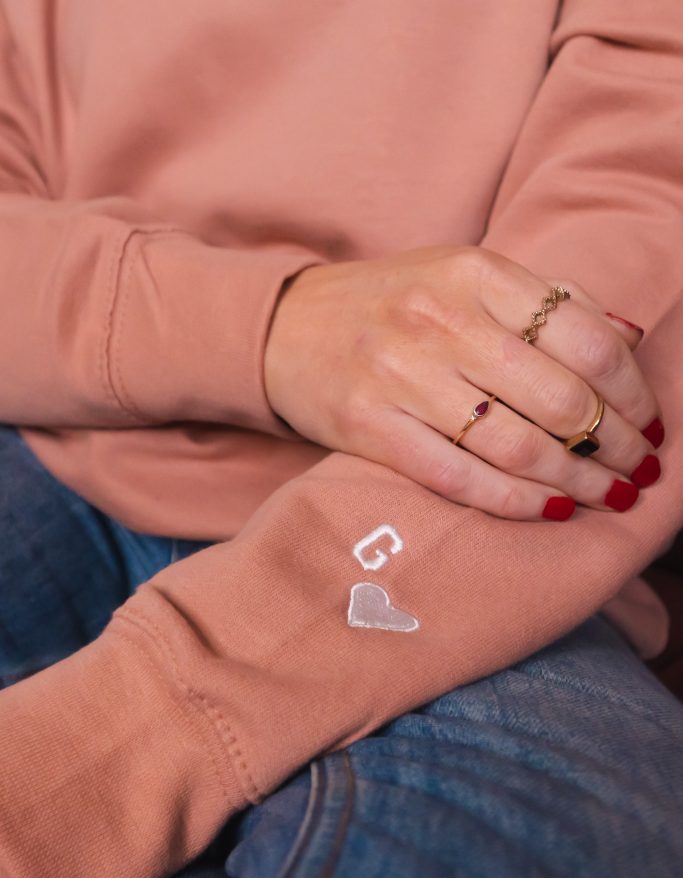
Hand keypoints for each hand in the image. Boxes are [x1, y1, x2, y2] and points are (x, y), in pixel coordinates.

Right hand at [264, 245, 661, 519]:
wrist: (288, 327)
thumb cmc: (392, 304)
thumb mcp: (465, 276)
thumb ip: (544, 301)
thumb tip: (628, 338)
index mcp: (475, 273)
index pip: (586, 338)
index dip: (632, 392)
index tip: (650, 425)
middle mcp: (439, 320)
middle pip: (559, 399)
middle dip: (614, 446)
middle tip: (637, 472)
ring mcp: (400, 376)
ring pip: (515, 444)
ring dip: (576, 480)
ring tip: (607, 496)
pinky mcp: (369, 428)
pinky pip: (459, 477)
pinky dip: (515, 501)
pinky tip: (550, 510)